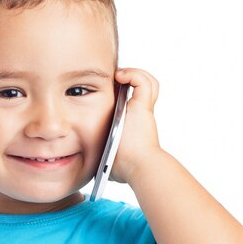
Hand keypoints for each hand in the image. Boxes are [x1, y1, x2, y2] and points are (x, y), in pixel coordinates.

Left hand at [110, 67, 161, 183]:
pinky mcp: (143, 106)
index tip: (107, 91)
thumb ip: (105, 159)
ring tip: (118, 77)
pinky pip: (142, 81)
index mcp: (133, 124)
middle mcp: (141, 114)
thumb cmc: (125, 168)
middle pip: (145, 88)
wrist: (137, 167)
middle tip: (114, 80)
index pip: (134, 101)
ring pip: (148, 82)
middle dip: (131, 79)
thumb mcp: (111, 162)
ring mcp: (144, 109)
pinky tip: (120, 77)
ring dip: (134, 75)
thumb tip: (95, 169)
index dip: (124, 92)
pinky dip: (133, 74)